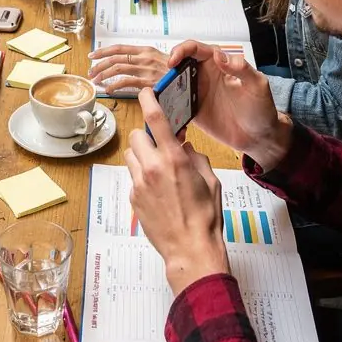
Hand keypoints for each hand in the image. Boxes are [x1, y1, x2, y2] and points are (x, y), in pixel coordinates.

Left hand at [89, 44, 169, 92]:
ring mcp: (146, 69)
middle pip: (115, 56)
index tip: (93, 55)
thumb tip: (130, 65)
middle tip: (90, 70)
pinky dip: (114, 85)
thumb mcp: (160, 61)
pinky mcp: (148, 81)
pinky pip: (125, 82)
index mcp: (146, 50)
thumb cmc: (176, 73)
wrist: (192, 80)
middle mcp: (145, 57)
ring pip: (118, 67)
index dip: (104, 51)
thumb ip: (145, 62)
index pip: (120, 47)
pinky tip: (109, 90)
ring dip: (103, 74)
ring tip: (96, 80)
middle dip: (99, 63)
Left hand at [126, 91, 229, 292]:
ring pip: (131, 155)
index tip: (146, 92)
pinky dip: (141, 176)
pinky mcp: (133, 198)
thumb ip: (196, 157)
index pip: (154, 118)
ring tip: (157, 168)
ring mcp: (140, 183)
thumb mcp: (211, 180)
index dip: (148, 99)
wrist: (191, 249)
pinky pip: (132, 176)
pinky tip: (157, 189)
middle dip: (147, 136)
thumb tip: (185, 147)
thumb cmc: (206, 216)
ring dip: (141, 155)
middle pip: (136, 135)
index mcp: (174, 159)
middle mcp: (153, 168)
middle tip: (160, 145)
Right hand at [167, 40, 291, 171]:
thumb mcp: (257, 85)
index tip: (173, 61)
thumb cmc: (261, 109)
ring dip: (163, 86)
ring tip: (157, 94)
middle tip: (161, 79)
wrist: (259, 137)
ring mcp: (197, 93)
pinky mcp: (192, 111)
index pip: (195, 49)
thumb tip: (220, 56)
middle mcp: (205, 76)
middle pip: (179, 64)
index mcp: (219, 64)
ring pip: (174, 83)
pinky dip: (167, 106)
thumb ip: (241, 68)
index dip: (181, 50)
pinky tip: (162, 111)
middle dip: (166, 68)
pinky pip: (175, 104)